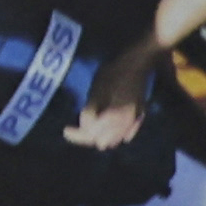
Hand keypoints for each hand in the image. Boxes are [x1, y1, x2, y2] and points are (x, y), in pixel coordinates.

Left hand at [68, 36, 162, 150]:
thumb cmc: (114, 75)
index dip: (78, 135)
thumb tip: (85, 127)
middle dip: (88, 137)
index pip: (94, 134)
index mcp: (117, 118)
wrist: (136, 64)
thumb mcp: (97, 90)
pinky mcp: (138, 117)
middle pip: (104, 140)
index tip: (66, 131)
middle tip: (73, 131)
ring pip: (115, 139)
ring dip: (100, 137)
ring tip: (85, 130)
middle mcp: (128, 124)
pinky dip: (113, 134)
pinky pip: (125, 133)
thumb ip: (91, 111)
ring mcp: (135, 121)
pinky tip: (104, 130)